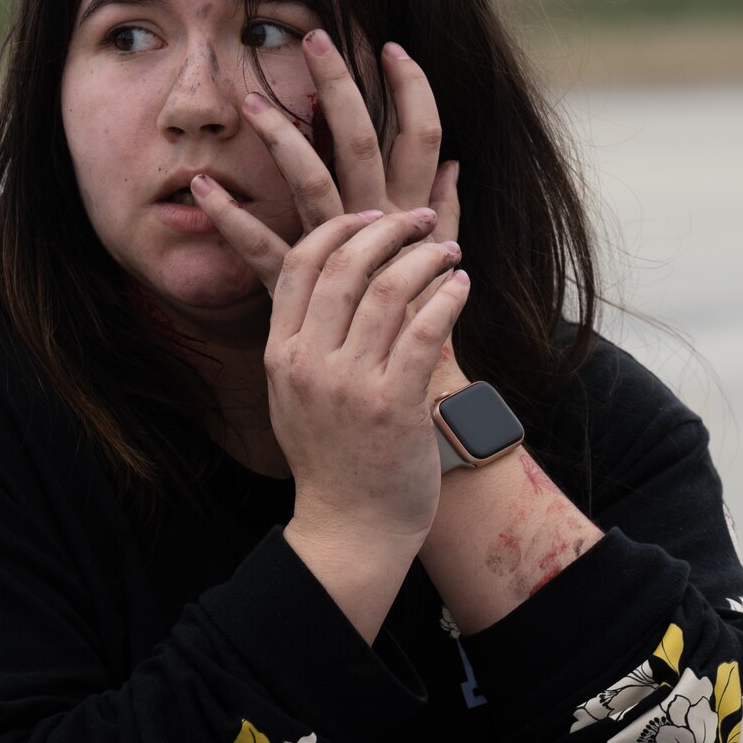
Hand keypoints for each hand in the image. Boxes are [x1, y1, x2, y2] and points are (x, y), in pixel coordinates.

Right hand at [189, 189, 467, 548]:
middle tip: (419, 220)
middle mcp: (310, 364)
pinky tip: (461, 286)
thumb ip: (302, 339)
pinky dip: (447, 298)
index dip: (340, 227)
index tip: (373, 216)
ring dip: (426, 259)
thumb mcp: (293, 395)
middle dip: (388, 230)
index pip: (302, 263)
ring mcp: (351, 385)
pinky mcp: (395, 405)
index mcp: (282, 354)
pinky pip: (425, 330)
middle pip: (346, 266)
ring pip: (390, 291)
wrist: (351, 526)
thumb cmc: (331, 458)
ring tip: (448, 252)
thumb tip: (325, 279)